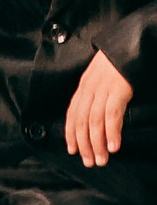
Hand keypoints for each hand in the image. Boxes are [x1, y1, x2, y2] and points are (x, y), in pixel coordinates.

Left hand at [66, 51, 132, 167]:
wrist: (133, 42)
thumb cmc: (119, 64)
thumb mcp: (102, 79)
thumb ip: (97, 95)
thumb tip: (96, 119)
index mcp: (84, 87)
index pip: (72, 114)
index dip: (70, 133)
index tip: (72, 151)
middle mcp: (89, 88)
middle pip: (81, 121)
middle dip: (84, 144)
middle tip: (89, 162)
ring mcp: (103, 88)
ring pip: (94, 120)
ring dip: (97, 143)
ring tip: (102, 160)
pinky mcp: (119, 88)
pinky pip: (112, 113)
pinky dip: (111, 131)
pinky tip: (113, 146)